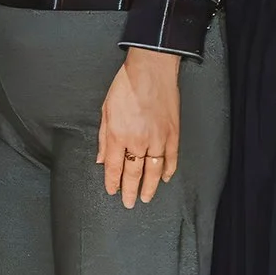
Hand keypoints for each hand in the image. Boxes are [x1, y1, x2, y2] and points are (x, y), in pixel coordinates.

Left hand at [97, 46, 181, 207]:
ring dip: (150, 186)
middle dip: (130, 190)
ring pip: (154, 170)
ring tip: (145, 197)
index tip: (112, 191)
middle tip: (129, 203)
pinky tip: (165, 178)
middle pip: (134, 173)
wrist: (151, 71)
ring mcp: (158, 139)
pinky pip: (171, 158)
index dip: (113, 182)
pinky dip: (168, 170)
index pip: (115, 166)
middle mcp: (138, 141)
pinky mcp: (173, 134)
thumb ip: (104, 138)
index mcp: (119, 135)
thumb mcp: (106, 111)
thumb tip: (102, 159)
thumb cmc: (125, 87)